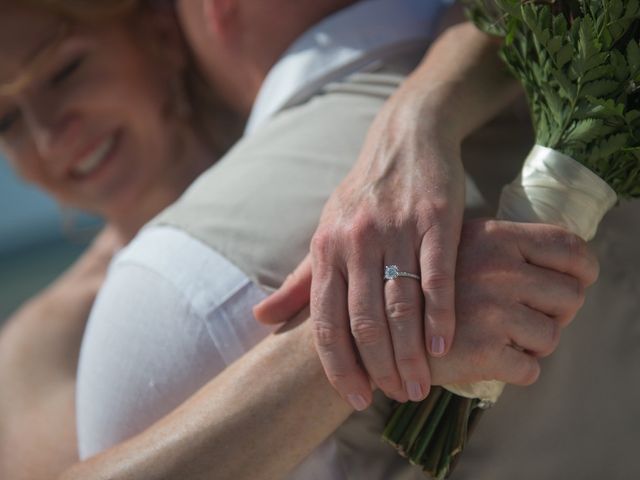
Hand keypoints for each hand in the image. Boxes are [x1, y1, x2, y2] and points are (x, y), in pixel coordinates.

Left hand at [255, 23, 524, 409]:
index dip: (339, 365)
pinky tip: (444, 346)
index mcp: (325, 249)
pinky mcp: (435, 219)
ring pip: (399, 304)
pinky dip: (440, 315)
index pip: (324, 321)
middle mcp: (355, 241)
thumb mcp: (326, 232)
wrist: (405, 140)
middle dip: (381, 368)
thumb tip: (260, 318)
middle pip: (364, 320)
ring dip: (410, 353)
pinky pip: (437, 275)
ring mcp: (396, 230)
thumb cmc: (363, 195)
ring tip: (421, 385)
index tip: (357, 397)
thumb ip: (299, 280)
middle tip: (399, 396)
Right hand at [428, 219, 597, 385]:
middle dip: (556, 315)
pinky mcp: (482, 349)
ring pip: (552, 337)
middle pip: (571, 296)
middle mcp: (498, 268)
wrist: (375, 328)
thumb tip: (559, 266)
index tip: (574, 285)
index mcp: (495, 235)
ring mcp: (491, 308)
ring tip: (501, 340)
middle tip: (527, 320)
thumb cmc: (417, 288)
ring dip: (532, 346)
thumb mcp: (453, 245)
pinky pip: (530, 370)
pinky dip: (516, 372)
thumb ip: (498, 247)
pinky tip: (489, 360)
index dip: (583, 271)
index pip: (571, 248)